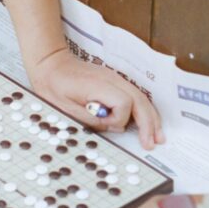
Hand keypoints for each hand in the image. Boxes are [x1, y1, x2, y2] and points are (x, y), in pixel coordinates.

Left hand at [30, 48, 164, 149]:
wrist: (50, 63)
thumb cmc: (54, 85)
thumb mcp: (66, 108)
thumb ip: (91, 119)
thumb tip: (116, 127)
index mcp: (99, 84)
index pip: (123, 102)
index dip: (118, 119)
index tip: (106, 126)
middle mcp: (112, 79)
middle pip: (140, 100)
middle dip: (148, 123)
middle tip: (152, 144)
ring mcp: (116, 79)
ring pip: (142, 98)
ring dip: (151, 118)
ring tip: (158, 137)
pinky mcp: (115, 82)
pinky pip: (136, 96)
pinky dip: (144, 110)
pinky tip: (149, 123)